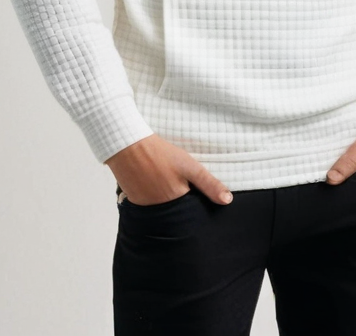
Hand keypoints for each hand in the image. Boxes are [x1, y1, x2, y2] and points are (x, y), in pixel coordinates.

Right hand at [105, 133, 233, 206]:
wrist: (128, 146)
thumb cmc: (160, 153)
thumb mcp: (189, 166)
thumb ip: (208, 184)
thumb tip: (227, 201)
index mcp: (177, 201)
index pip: (193, 210)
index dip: (196, 202)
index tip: (196, 193)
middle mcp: (161, 210)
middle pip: (177, 211)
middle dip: (182, 203)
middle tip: (178, 183)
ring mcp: (146, 207)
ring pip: (163, 210)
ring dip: (166, 201)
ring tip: (165, 181)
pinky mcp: (135, 202)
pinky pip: (149, 206)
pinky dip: (153, 198)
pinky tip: (153, 183)